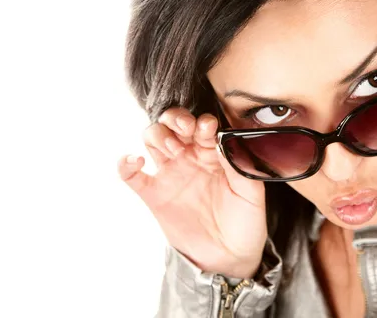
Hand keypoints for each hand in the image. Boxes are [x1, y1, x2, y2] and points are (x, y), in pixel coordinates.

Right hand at [117, 107, 267, 277]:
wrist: (229, 257)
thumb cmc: (245, 222)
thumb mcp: (251, 192)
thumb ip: (238, 164)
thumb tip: (223, 139)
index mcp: (214, 153)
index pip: (201, 125)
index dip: (201, 122)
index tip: (206, 129)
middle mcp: (190, 158)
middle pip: (172, 123)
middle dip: (175, 119)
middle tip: (185, 131)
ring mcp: (170, 174)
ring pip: (152, 138)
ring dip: (157, 134)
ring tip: (171, 149)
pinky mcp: (154, 195)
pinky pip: (131, 175)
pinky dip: (125, 163)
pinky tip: (135, 161)